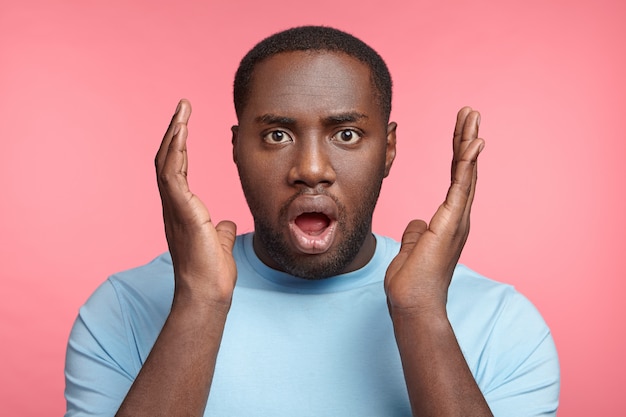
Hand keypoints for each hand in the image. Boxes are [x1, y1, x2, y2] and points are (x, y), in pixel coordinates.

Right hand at [155, 99, 236, 308]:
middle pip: (167, 159)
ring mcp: (174, 207)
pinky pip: (172, 173)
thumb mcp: (219, 243)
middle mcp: (173, 205)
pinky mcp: (181, 210)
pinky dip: (176, 150)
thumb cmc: (212, 272)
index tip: (185, 125)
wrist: (208, 292)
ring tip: (182, 110)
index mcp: (182, 210)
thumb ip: (221, 230)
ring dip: (174, 134)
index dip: (179, 146)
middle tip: (182, 107)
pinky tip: (182, 131)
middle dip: (174, 131)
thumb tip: (227, 224)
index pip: (176, 170)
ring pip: (166, 162)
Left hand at [385, 107, 483, 313]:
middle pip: (465, 170)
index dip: (459, 154)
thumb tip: (416, 223)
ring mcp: (457, 219)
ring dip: (468, 143)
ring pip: (466, 173)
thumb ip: (417, 232)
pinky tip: (473, 143)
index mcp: (448, 221)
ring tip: (472, 116)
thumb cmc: (412, 281)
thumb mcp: (412, 248)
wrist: (413, 303)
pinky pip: (461, 187)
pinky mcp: (451, 222)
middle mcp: (458, 217)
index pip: (456, 179)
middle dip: (466, 140)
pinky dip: (467, 163)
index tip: (461, 131)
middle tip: (470, 113)